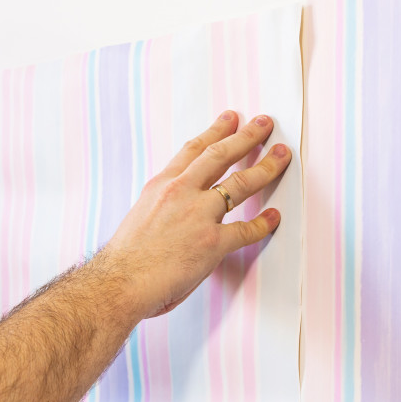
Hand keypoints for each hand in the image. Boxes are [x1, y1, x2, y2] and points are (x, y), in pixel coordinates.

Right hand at [102, 111, 290, 318]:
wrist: (119, 281)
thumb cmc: (125, 259)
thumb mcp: (141, 216)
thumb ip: (163, 207)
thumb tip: (176, 212)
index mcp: (161, 186)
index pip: (193, 150)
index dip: (215, 131)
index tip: (230, 119)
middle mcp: (181, 193)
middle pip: (221, 155)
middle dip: (247, 136)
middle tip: (264, 124)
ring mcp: (198, 216)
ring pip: (241, 183)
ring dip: (266, 166)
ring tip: (281, 155)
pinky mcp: (212, 243)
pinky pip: (246, 230)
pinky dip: (263, 224)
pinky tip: (274, 218)